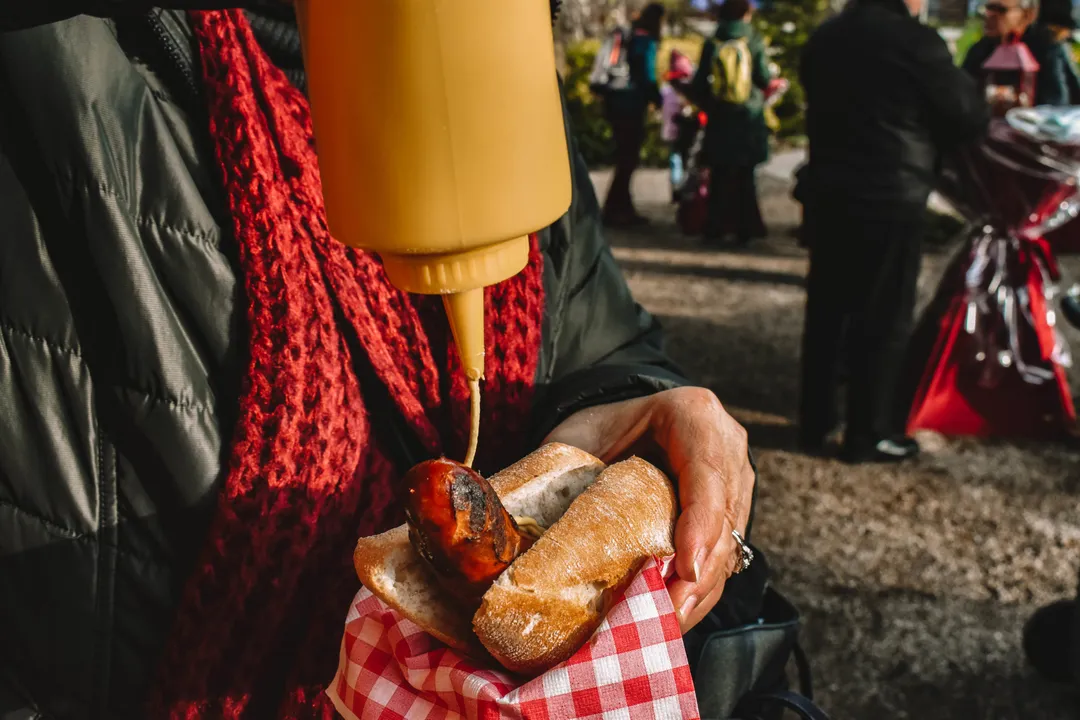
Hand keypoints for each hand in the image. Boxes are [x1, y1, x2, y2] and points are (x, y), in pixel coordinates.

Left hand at [545, 387, 753, 632]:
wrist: (623, 422)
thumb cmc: (598, 428)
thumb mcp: (578, 435)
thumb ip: (563, 467)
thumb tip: (519, 522)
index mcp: (693, 415)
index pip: (706, 473)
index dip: (700, 523)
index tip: (684, 568)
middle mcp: (726, 447)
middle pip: (725, 518)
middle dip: (700, 573)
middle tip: (670, 613)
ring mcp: (735, 483)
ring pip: (730, 544)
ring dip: (701, 591)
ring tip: (668, 623)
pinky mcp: (732, 515)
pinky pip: (724, 558)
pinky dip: (699, 591)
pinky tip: (672, 616)